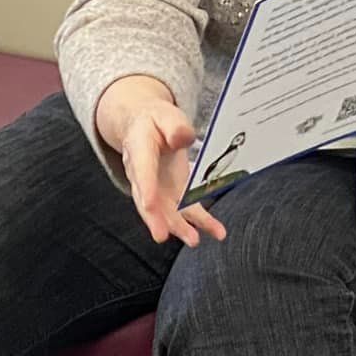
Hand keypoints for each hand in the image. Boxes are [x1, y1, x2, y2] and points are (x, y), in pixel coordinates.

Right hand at [96, 78, 226, 246]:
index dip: (145, 189)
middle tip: (161, 236)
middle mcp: (143, 175)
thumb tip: (182, 138)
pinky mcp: (172, 194)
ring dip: (178, 227)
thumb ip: (174, 126)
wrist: (145, 127)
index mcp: (139, 151)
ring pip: (164, 211)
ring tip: (194, 240)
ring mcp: (157, 188)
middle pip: (147, 200)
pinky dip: (200, 222)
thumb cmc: (156, 120)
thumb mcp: (165, 115)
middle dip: (155, 219)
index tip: (148, 205)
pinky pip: (184, 210)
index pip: (142, 171)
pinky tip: (216, 232)